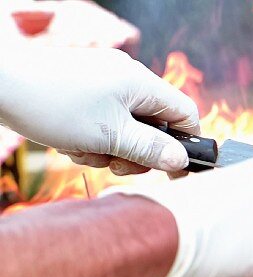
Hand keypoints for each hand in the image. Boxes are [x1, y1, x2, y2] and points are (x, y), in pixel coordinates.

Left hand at [0, 46, 198, 174]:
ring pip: (126, 129)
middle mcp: (126, 79)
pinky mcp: (83, 91)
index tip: (176, 171)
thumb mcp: (110, 137)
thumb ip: (151, 150)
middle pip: (154, 126)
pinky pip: (103, 122)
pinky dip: (93, 139)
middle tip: (119, 165)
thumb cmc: (54, 105)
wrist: (0, 85)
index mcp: (141, 83)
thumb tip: (181, 161)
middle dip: (138, 152)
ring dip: (111, 149)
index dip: (185, 145)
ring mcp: (103, 84)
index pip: (185, 114)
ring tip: (87, 151)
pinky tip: (72, 143)